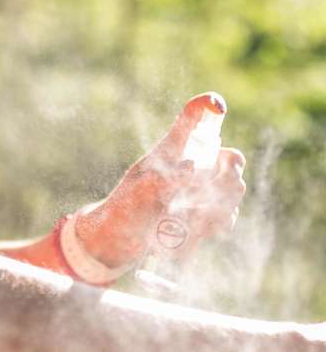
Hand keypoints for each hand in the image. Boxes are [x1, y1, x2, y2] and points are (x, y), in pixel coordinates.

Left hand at [74, 93, 246, 267]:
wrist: (117, 245)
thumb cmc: (121, 212)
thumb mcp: (136, 194)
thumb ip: (162, 180)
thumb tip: (193, 166)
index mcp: (170, 153)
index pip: (191, 121)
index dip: (206, 107)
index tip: (217, 106)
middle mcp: (189, 169)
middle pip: (230, 159)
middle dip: (230, 174)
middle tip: (215, 189)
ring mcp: (198, 193)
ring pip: (234, 190)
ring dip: (221, 205)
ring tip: (191, 219)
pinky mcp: (202, 216)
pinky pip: (227, 216)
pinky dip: (218, 224)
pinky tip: (201, 231)